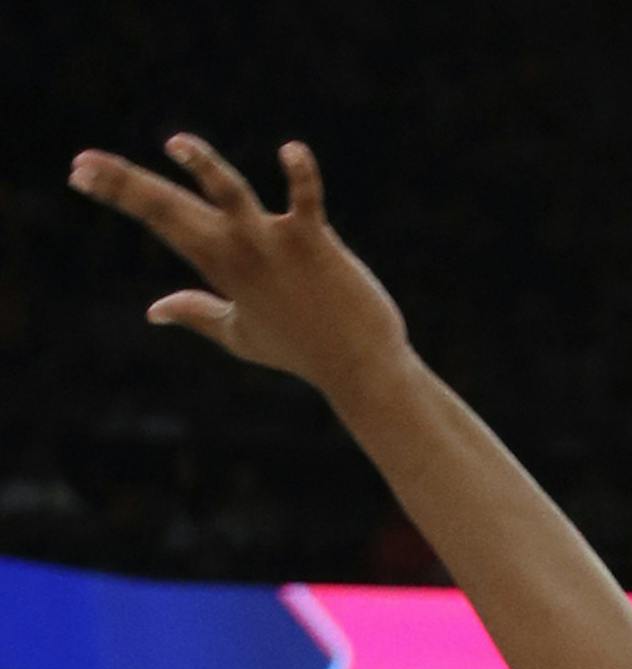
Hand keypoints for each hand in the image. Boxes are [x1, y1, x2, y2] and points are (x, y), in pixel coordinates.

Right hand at [68, 135, 407, 407]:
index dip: (118, 194)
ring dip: (205, 168)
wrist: (360, 370)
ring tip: (177, 143)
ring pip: (232, 195)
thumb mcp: (239, 334)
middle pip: (173, 208)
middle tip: (84, 164)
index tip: (79, 173)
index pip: (159, 220)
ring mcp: (274, 244)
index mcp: (219, 266)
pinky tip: (290, 150)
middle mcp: (240, 251)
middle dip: (127, 185)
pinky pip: (306, 199)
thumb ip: (196, 313)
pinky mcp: (315, 241)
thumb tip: (153, 311)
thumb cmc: (302, 351)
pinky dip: (300, 174)